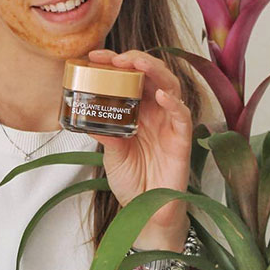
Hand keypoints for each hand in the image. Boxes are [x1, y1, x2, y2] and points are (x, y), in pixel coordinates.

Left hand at [86, 49, 192, 247]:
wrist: (145, 214)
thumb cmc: (133, 182)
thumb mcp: (111, 153)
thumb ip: (105, 133)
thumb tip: (87, 115)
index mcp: (138, 112)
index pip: (130, 78)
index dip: (115, 64)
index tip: (94, 56)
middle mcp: (156, 113)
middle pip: (152, 75)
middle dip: (135, 60)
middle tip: (115, 57)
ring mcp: (170, 124)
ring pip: (170, 87)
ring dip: (155, 72)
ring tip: (137, 63)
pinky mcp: (182, 140)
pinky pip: (182, 116)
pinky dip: (174, 103)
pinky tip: (161, 95)